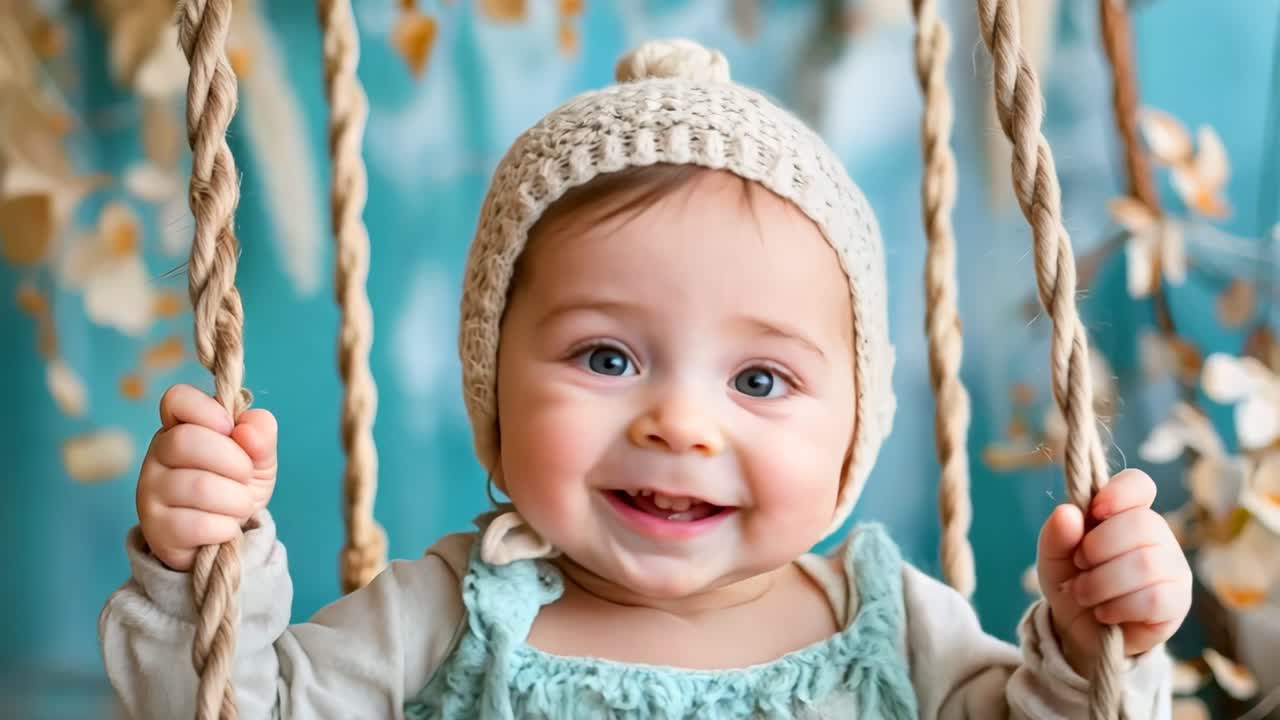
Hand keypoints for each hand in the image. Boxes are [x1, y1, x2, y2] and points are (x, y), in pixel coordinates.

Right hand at [137, 384, 277, 571]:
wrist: (227, 536)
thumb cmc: (237, 485)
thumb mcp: (259, 456)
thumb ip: (261, 434)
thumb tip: (247, 430)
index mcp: (181, 426)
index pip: (176, 399)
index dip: (208, 410)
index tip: (231, 429)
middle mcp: (157, 454)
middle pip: (186, 441)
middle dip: (234, 461)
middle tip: (245, 476)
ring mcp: (150, 491)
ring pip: (198, 486)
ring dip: (236, 499)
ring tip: (239, 505)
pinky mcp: (156, 529)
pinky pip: (197, 524)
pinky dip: (225, 527)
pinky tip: (225, 527)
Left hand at [1036, 469, 1191, 675]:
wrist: (1079, 632)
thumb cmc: (1072, 582)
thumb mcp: (1053, 558)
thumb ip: (1056, 534)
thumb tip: (1068, 512)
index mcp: (1124, 514)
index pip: (1139, 485)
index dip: (1120, 492)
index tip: (1095, 511)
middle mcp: (1156, 536)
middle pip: (1143, 524)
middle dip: (1098, 548)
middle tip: (1079, 566)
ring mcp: (1172, 569)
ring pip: (1146, 564)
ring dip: (1102, 583)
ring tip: (1084, 594)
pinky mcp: (1177, 603)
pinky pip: (1154, 598)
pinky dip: (1119, 607)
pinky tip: (1105, 613)